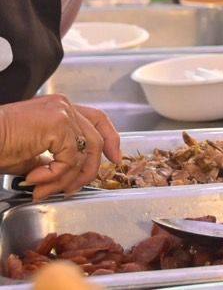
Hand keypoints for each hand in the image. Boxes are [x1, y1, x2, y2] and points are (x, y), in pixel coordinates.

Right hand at [0, 96, 121, 199]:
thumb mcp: (32, 154)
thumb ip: (54, 159)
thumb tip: (67, 178)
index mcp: (60, 109)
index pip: (97, 119)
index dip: (110, 139)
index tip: (115, 158)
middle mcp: (65, 107)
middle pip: (95, 139)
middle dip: (88, 170)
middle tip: (70, 190)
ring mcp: (63, 113)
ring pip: (83, 153)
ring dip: (65, 179)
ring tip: (43, 189)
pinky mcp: (58, 125)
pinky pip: (69, 159)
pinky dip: (55, 175)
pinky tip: (34, 180)